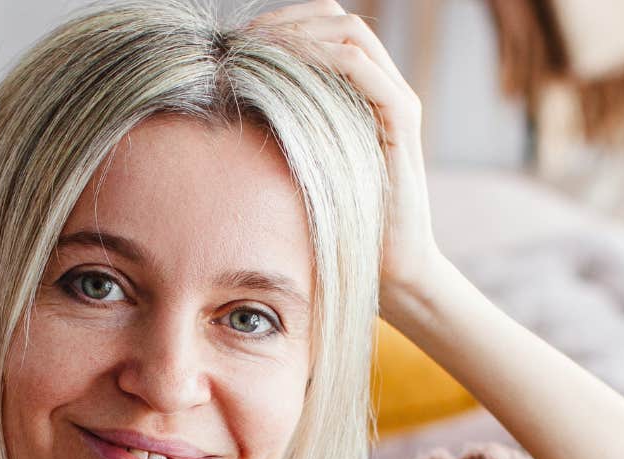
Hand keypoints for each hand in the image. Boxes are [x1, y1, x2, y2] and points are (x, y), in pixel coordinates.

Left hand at [247, 0, 448, 314]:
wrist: (392, 269)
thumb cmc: (338, 226)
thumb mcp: (297, 167)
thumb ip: (278, 129)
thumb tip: (221, 104)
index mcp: (357, 90)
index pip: (320, 26)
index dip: (278, 23)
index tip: (236, 43)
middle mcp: (380, 86)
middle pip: (335, 18)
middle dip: (284, 21)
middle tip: (242, 43)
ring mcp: (395, 100)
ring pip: (349, 34)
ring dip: (299, 35)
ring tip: (260, 56)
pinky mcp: (402, 120)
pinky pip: (362, 68)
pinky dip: (322, 60)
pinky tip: (287, 77)